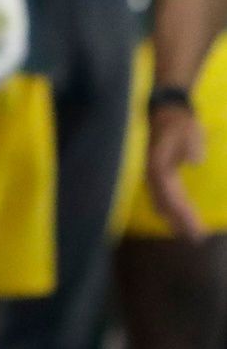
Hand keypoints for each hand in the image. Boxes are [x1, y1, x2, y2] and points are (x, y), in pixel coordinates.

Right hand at [147, 101, 207, 241]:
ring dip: (173, 216)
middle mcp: (152, 172)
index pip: (170, 196)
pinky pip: (163, 194)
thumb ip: (192, 146)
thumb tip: (194, 161)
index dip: (181, 215)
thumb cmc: (180, 122)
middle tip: (196, 238)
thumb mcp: (189, 131)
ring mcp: (153, 172)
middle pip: (164, 203)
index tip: (196, 230)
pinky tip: (176, 213)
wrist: (167, 110)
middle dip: (179, 221)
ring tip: (186, 231)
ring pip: (160, 200)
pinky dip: (170, 207)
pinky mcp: (158, 171)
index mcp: (158, 165)